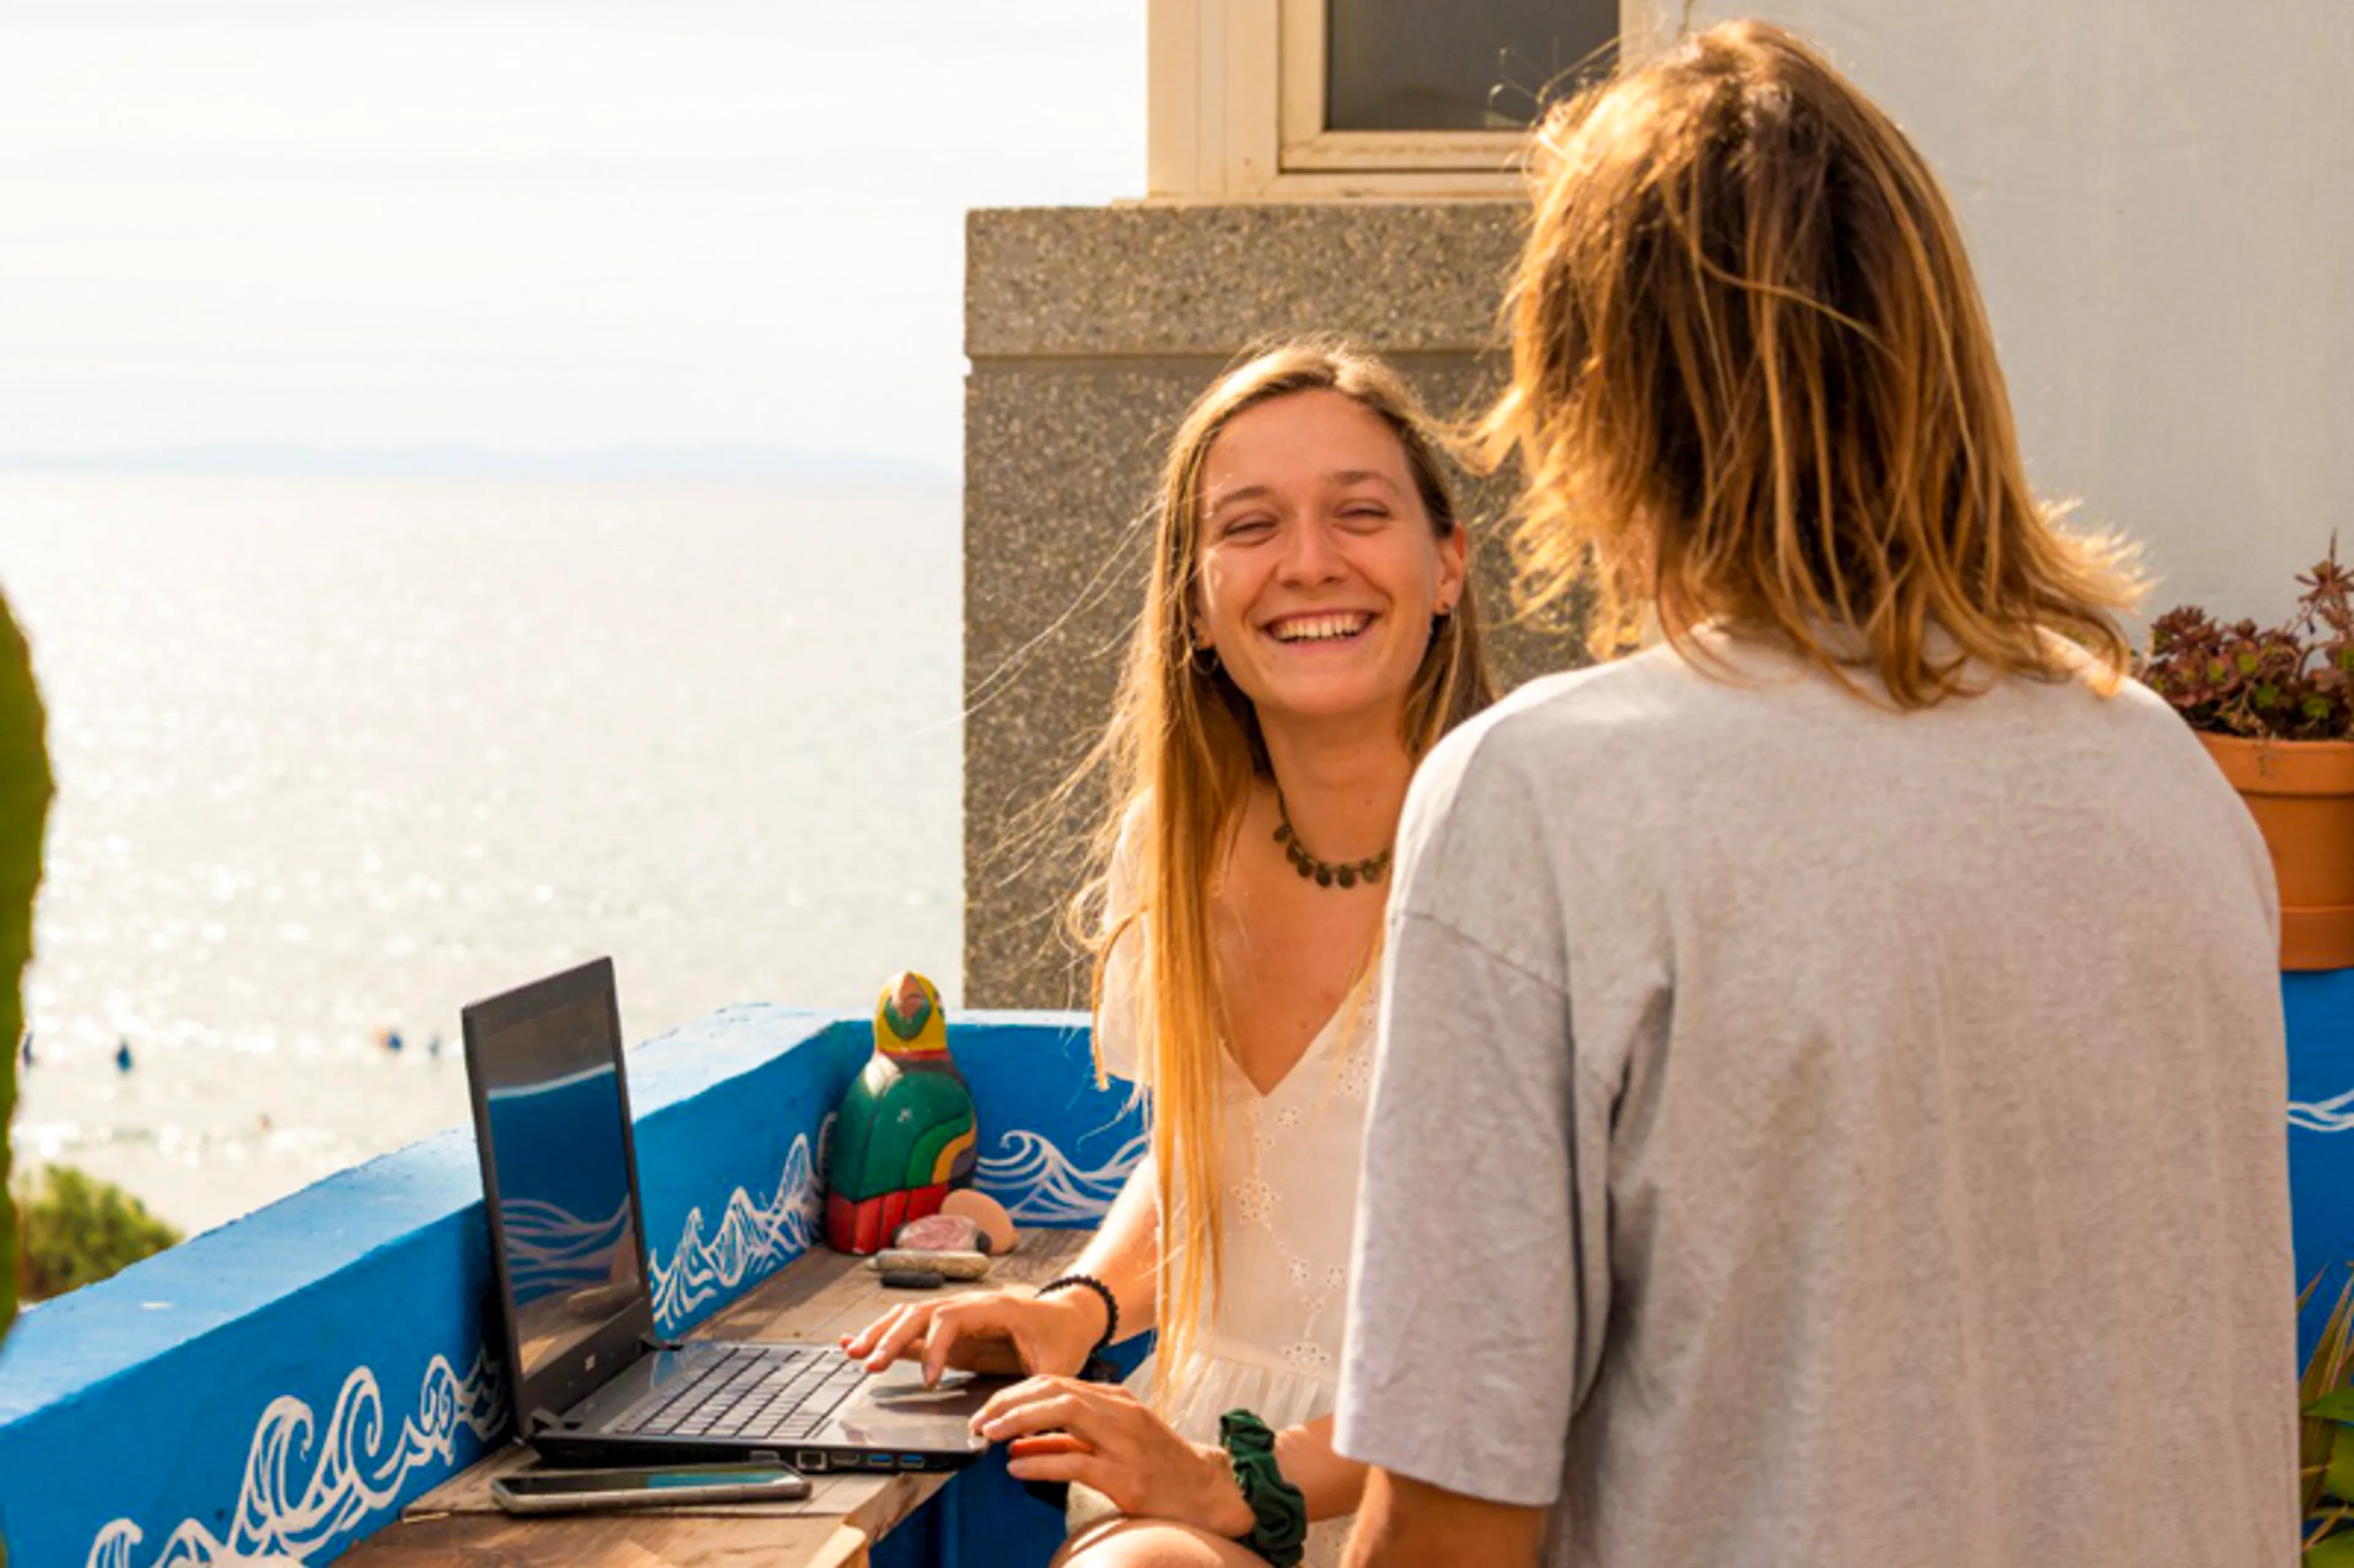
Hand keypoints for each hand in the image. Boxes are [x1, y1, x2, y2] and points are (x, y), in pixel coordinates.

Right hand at [838, 1287, 1102, 1386]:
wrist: (1069, 1316)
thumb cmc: (1063, 1338)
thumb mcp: (1058, 1366)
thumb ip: (1038, 1392)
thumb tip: (1020, 1425)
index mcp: (995, 1308)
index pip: (951, 1318)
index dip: (935, 1349)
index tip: (930, 1382)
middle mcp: (970, 1305)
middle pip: (921, 1313)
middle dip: (892, 1337)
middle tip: (868, 1363)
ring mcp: (958, 1315)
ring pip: (910, 1316)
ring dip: (880, 1334)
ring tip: (852, 1352)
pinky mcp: (951, 1330)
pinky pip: (913, 1329)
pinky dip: (885, 1335)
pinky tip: (856, 1342)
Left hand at [974, 1375, 1254, 1538]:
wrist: (1204, 1492)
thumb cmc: (1157, 1465)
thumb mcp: (1115, 1440)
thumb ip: (1070, 1439)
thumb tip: (1019, 1444)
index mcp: (1117, 1399)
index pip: (1057, 1382)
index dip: (1016, 1393)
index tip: (988, 1408)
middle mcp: (1121, 1412)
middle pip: (1056, 1391)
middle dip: (1010, 1402)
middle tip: (980, 1419)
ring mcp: (1126, 1443)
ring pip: (1065, 1414)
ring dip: (1020, 1422)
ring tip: (991, 1435)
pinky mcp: (1127, 1477)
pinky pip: (1077, 1461)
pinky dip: (1042, 1462)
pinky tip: (1017, 1468)